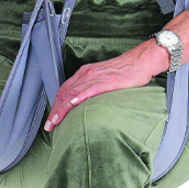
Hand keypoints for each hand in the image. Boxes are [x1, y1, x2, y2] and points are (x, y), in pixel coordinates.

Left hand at [43, 48, 161, 130]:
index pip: (64, 90)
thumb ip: (92, 88)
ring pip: (73, 93)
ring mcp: (96, 77)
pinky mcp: (107, 81)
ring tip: (55, 122)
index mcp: (84, 73)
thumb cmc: (124, 72)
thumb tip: (84, 103)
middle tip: (48, 126)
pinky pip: (90, 89)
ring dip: (62, 108)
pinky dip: (79, 97)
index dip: (55, 105)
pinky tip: (73, 105)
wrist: (140, 61)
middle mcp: (86, 74)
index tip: (51, 119)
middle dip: (54, 110)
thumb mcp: (103, 79)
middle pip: (64, 93)